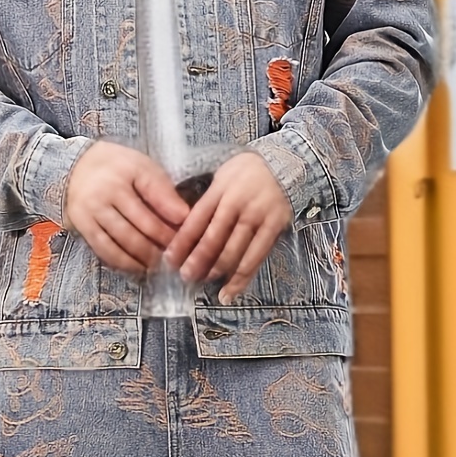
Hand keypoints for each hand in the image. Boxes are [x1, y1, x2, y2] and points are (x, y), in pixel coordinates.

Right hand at [63, 140, 188, 274]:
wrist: (77, 167)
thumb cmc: (117, 168)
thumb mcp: (143, 168)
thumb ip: (163, 191)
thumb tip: (185, 217)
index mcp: (125, 174)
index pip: (156, 202)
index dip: (174, 222)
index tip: (188, 235)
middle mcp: (105, 193)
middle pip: (141, 227)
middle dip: (163, 243)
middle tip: (178, 255)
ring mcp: (91, 212)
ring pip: (124, 241)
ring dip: (146, 257)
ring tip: (161, 264)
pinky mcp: (82, 227)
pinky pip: (105, 250)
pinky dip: (124, 262)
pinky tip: (139, 267)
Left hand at [164, 151, 291, 303]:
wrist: (286, 163)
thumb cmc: (248, 173)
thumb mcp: (222, 176)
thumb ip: (206, 199)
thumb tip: (180, 225)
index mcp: (220, 189)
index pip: (196, 220)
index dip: (181, 242)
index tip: (170, 259)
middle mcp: (238, 203)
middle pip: (213, 239)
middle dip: (196, 261)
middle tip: (185, 275)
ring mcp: (257, 216)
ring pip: (232, 252)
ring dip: (215, 270)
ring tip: (202, 281)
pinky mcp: (274, 227)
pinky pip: (255, 259)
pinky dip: (241, 279)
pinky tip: (228, 293)